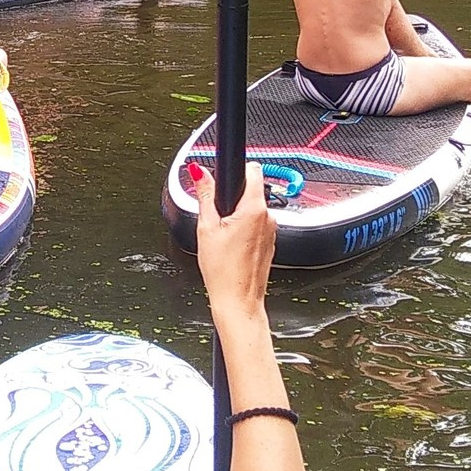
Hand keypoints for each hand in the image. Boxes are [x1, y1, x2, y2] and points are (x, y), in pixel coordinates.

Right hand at [192, 163, 274, 315]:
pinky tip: (231, 245)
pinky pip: (256, 225)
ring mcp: (272, 231)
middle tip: (216, 216)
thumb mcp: (206, 228)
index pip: (252, 170)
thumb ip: (204, 195)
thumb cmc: (224, 271)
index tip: (222, 177)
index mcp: (254, 209)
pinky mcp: (270, 242)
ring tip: (222, 235)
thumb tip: (199, 172)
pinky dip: (244, 229)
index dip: (235, 171)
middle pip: (251, 190)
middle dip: (232, 197)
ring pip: (253, 209)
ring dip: (238, 215)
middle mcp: (268, 217)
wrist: (238, 301)